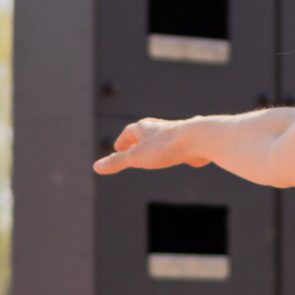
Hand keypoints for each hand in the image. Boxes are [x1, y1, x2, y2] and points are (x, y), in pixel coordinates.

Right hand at [93, 118, 210, 174]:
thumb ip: (117, 162)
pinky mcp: (189, 142)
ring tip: (156, 149)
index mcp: (144, 128)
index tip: (118, 148)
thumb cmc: (165, 147)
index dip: (123, 141)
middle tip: (134, 144)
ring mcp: (175, 134)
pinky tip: (181, 154)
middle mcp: (159, 128)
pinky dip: (175, 149)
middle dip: (139, 138)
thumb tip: (96, 167)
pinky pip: (180, 145)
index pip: (129, 133)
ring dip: (157, 143)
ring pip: (163, 137)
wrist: (198, 140)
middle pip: (146, 132)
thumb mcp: (136, 158)